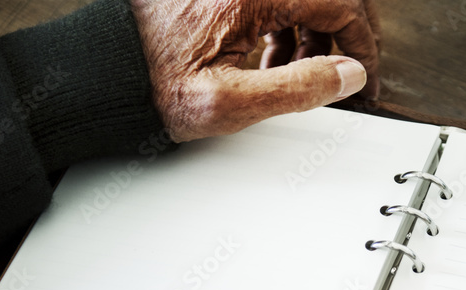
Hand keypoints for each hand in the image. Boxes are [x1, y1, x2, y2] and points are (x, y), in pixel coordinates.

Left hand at [130, 0, 379, 141]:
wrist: (102, 73)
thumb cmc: (150, 86)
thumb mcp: (231, 103)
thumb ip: (299, 88)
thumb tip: (347, 74)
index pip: (338, 3)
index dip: (361, 44)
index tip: (363, 74)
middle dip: (339, 34)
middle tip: (342, 72)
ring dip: (309, 32)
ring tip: (291, 74)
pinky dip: (284, 24)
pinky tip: (268, 59)